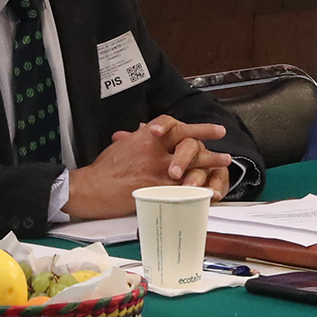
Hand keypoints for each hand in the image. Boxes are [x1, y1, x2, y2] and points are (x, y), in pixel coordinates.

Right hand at [65, 121, 230, 219]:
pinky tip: (208, 191)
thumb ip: (137, 138)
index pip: (175, 125)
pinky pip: (181, 188)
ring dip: (209, 166)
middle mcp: (154, 150)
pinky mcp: (155, 189)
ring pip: (189, 165)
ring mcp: (156, 170)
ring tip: (224, 166)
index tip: (214, 129)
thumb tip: (145, 130)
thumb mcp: (121, 146)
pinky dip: (196, 189)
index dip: (196, 126)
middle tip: (224, 148)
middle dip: (209, 144)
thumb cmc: (103, 168)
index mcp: (145, 138)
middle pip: (188, 143)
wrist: (91, 188)